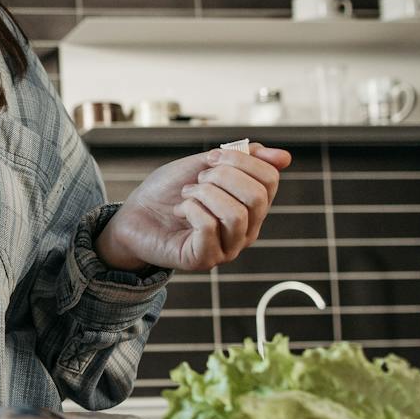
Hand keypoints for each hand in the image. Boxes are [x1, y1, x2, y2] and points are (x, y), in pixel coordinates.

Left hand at [96, 143, 291, 274]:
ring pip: (236, 214)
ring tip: (187, 195)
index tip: (211, 158)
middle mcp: (246, 230)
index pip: (270, 179)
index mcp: (251, 207)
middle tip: (198, 179)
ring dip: (205, 193)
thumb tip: (285, 158)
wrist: (134, 215)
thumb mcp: (204, 166)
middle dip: (223, 176)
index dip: (241, 159)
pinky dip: (191, 209)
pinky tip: (180, 211)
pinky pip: (209, 227)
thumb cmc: (169, 191)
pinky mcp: (204, 260)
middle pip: (258, 197)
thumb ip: (240, 158)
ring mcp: (227, 249)